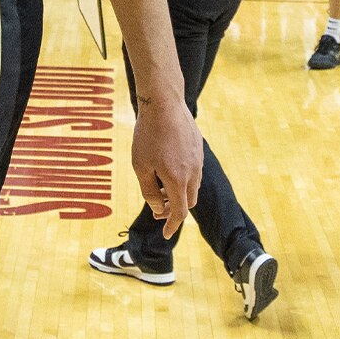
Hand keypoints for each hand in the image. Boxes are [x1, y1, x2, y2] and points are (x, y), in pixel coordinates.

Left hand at [131, 94, 202, 237]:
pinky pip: (194, 171)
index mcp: (178, 180)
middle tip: (157, 208)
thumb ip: (149, 191)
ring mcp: (199, 161)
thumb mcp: (141, 166)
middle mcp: (193, 173)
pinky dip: (183, 178)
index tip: (165, 234)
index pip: (179, 212)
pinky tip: (167, 166)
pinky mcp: (199, 149)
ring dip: (178, 193)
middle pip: (188, 202)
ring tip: (159, 185)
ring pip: (192, 186)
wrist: (164, 104)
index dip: (172, 225)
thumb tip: (157, 209)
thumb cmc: (147, 135)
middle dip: (174, 209)